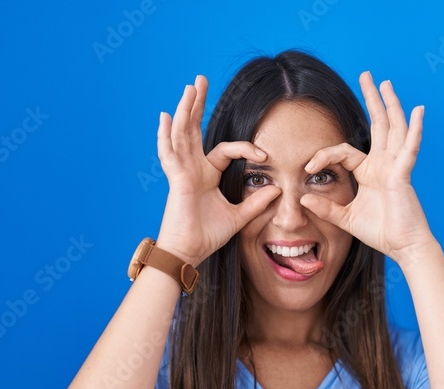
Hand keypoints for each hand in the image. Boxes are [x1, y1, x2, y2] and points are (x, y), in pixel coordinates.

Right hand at [154, 75, 279, 265]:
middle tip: (201, 79)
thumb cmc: (207, 237)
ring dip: (186, 110)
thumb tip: (277, 189)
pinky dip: (166, 135)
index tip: (265, 156)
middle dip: (197, 105)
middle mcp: (192, 169)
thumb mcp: (238, 217)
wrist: (189, 253)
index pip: (226, 150)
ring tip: (190, 87)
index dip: (247, 149)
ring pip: (182, 134)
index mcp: (205, 175)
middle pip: (194, 130)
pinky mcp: (176, 180)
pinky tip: (166, 116)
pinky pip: (169, 153)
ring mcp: (182, 172)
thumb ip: (256, 204)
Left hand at [299, 71, 436, 264]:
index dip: (323, 155)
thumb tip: (302, 198)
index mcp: (370, 172)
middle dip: (372, 100)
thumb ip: (325, 208)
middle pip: (378, 124)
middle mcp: (384, 164)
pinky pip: (410, 149)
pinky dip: (415, 130)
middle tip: (367, 75)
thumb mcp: (345, 219)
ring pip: (394, 128)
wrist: (403, 247)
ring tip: (386, 83)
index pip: (344, 151)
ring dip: (390, 104)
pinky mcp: (403, 175)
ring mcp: (395, 167)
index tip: (306, 168)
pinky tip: (418, 111)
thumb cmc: (380, 232)